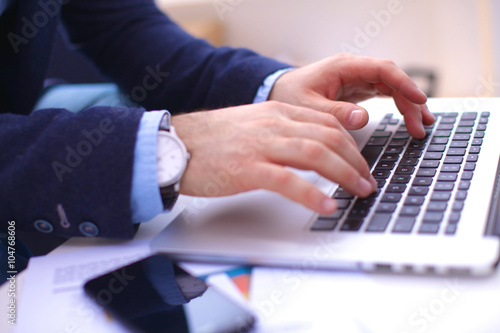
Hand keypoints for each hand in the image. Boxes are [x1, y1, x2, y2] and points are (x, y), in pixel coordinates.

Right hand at [171, 102, 376, 213]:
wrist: (176, 144)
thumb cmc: (213, 139)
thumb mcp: (254, 125)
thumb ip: (283, 132)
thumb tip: (311, 150)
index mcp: (278, 112)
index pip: (328, 124)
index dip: (352, 145)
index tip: (361, 162)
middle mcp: (275, 124)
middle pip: (329, 138)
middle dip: (356, 161)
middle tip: (368, 181)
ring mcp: (262, 145)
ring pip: (316, 155)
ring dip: (345, 175)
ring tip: (360, 192)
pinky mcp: (248, 168)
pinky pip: (289, 181)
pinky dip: (313, 195)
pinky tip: (327, 205)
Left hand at [269, 53, 434, 137]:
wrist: (278, 93)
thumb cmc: (289, 95)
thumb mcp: (307, 107)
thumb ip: (333, 112)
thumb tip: (362, 118)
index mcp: (343, 67)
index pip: (382, 70)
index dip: (404, 83)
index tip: (419, 99)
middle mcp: (354, 70)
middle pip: (392, 80)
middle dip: (410, 101)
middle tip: (420, 126)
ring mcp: (357, 79)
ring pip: (391, 88)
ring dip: (407, 105)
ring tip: (420, 127)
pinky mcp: (357, 90)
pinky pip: (384, 95)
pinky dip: (397, 107)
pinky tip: (408, 119)